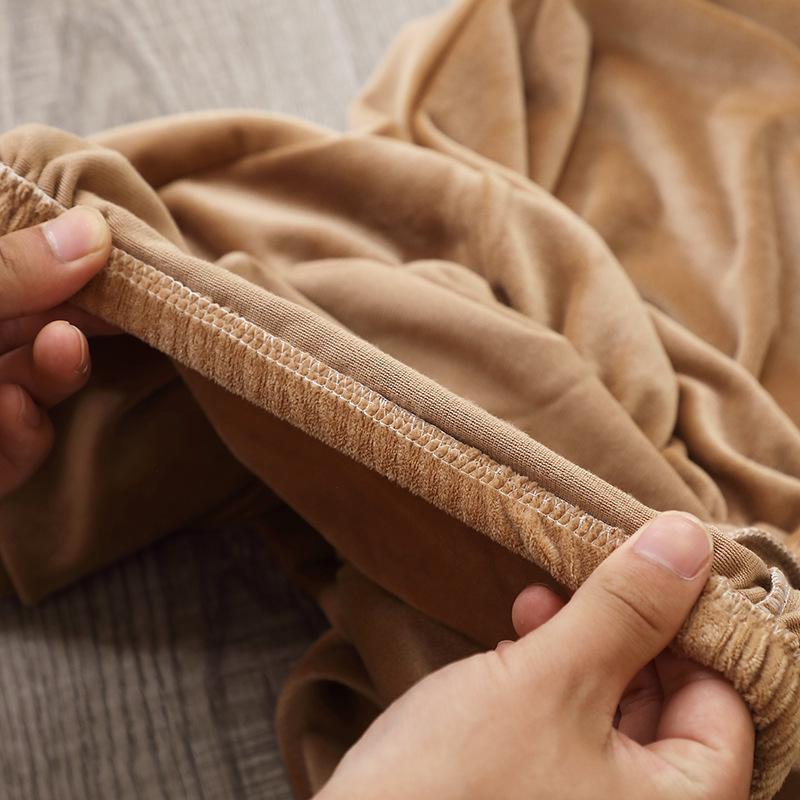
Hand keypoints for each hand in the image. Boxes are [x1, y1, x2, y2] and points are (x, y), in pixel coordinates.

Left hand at [0, 206, 111, 493]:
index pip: (18, 260)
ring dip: (55, 368)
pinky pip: (21, 446)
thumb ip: (8, 271)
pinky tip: (12, 412)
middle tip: (130, 302)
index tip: (125, 248)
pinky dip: (26, 432)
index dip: (67, 252)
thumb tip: (93, 229)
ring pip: (34, 381)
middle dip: (77, 314)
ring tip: (62, 349)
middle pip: (34, 320)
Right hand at [317, 513, 753, 799]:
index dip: (691, 628)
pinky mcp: (539, 798)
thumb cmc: (458, 783)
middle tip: (588, 577)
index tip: (650, 567)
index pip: (725, 704)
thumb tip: (689, 540)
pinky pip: (569, 729)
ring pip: (612, 711)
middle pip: (669, 704)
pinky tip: (515, 643)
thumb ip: (627, 610)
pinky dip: (550, 679)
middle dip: (625, 631)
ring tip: (536, 602)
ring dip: (581, 646)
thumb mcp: (552, 679)